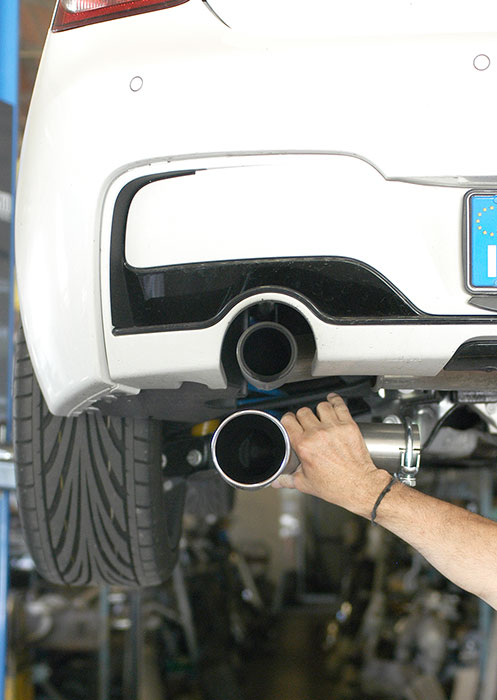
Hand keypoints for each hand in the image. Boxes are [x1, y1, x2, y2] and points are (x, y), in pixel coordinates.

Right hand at [273, 393, 389, 517]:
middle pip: (303, 411)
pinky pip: (340, 405)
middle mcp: (318, 434)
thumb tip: (277, 481)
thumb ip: (288, 480)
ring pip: (321, 406)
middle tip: (306, 424)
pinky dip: (335, 401)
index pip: (288, 420)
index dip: (287, 420)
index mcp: (304, 446)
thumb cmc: (336, 486)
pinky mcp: (349, 425)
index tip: (290, 423)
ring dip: (318, 411)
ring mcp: (334, 428)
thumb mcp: (306, 484)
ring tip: (320, 417)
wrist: (360, 486)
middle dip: (302, 417)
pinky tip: (332, 401)